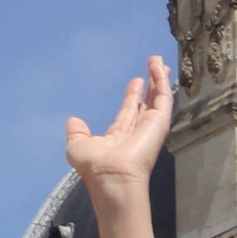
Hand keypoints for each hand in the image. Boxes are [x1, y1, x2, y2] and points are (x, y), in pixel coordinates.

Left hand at [64, 54, 172, 188]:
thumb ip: (76, 133)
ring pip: (157, 97)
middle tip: (154, 67)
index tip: (136, 81)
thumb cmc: (95, 167)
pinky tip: (158, 67)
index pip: (129, 111)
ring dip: (158, 78)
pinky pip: (162, 97)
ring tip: (158, 60)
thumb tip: (74, 120)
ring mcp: (150, 126)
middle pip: (147, 102)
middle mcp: (137, 131)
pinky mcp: (159, 122)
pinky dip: (161, 81)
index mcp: (119, 136)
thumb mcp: (77, 146)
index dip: (132, 96)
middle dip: (151, 85)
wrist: (112, 177)